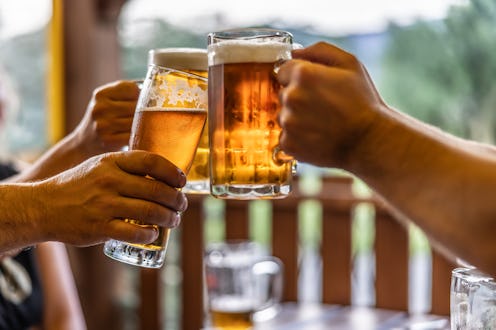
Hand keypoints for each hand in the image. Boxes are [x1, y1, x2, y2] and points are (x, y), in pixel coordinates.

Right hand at [32, 150, 186, 245]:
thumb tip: (163, 173)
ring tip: (174, 220)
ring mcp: (104, 205)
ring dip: (169, 218)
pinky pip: (134, 232)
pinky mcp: (99, 228)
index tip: (182, 181)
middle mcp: (109, 181)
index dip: (172, 172)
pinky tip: (154, 234)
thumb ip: (127, 167)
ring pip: (150, 211)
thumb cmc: (79, 186)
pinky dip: (150, 235)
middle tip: (182, 205)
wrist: (44, 207)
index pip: (151, 161)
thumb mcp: (100, 166)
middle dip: (176, 200)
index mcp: (112, 162)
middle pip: (156, 190)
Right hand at [73, 80, 138, 155]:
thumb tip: (155, 89)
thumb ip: (127, 93)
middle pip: (136, 105)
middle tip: (142, 116)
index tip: (138, 101)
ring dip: (142, 124)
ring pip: (137, 120)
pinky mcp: (108, 140)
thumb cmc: (105, 119)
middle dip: (143, 110)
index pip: (131, 88)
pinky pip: (134, 134)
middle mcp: (100, 108)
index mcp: (100, 94)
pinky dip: (138, 135)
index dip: (139, 94)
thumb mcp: (108, 101)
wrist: (85, 143)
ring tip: (139, 126)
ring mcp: (103, 125)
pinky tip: (136, 135)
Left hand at [277, 42, 386, 167]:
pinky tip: (317, 137)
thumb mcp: (350, 64)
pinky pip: (286, 137)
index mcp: (302, 74)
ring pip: (284, 116)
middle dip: (298, 98)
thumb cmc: (363, 102)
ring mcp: (288, 122)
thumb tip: (295, 53)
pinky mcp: (288, 144)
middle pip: (283, 94)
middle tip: (323, 106)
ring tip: (322, 123)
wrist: (369, 141)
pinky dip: (298, 138)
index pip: (283, 70)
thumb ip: (319, 51)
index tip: (315, 87)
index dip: (300, 78)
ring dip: (297, 119)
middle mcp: (290, 96)